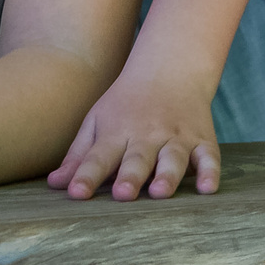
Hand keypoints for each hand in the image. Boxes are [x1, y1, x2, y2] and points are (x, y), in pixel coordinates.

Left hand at [48, 70, 220, 200]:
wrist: (170, 69)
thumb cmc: (126, 104)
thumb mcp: (97, 121)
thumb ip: (79, 155)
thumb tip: (54, 184)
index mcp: (117, 132)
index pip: (98, 157)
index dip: (87, 176)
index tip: (76, 194)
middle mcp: (147, 135)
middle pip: (137, 159)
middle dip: (130, 177)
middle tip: (123, 195)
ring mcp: (177, 137)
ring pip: (173, 159)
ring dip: (167, 176)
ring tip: (159, 192)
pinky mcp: (203, 140)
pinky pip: (209, 157)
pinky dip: (211, 172)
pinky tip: (208, 189)